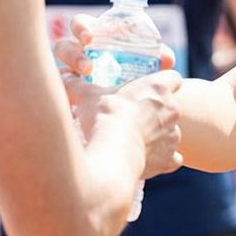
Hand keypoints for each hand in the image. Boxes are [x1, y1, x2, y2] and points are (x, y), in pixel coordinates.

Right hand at [57, 13, 183, 177]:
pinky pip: (172, 158)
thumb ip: (76, 84)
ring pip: (171, 132)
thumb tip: (62, 77)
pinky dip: (163, 158)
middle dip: (157, 111)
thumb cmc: (103, 118)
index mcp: (159, 89)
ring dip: (158, 135)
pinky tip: (148, 158)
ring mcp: (173, 136)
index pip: (173, 77)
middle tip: (135, 116)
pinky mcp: (169, 158)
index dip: (163, 83)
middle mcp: (172, 110)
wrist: (114, 154)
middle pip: (171, 106)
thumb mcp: (87, 96)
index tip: (149, 88)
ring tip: (135, 139)